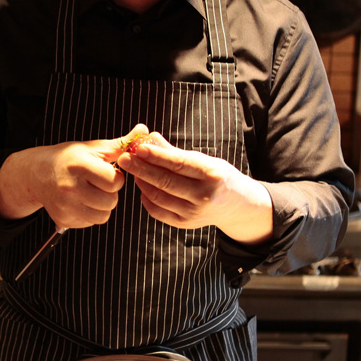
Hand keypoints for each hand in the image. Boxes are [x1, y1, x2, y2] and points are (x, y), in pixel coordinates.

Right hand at [0, 125, 145, 227]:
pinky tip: (82, 200)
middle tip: (98, 182)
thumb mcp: (93, 148)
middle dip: (110, 192)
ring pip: (103, 215)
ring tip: (92, 191)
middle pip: (111, 201)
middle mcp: (69, 188)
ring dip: (103, 205)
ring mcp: (65, 206)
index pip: (114, 181)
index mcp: (79, 166)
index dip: (115, 176)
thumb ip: (120, 144)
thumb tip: (144, 131)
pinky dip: (92, 213)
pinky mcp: (64, 220)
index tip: (106, 170)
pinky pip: (91, 222)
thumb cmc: (69, 158)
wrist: (38, 173)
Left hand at [116, 133, 273, 244]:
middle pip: (165, 181)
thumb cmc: (217, 176)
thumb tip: (149, 136)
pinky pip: (158, 211)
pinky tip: (143, 187)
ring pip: (158, 197)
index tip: (138, 147)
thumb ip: (175, 151)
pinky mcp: (185, 224)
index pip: (178, 163)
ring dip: (142, 182)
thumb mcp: (203, 160)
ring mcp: (194, 212)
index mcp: (211, 174)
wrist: (236, 205)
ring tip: (134, 170)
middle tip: (124, 158)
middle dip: (141, 168)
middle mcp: (203, 195)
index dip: (156, 155)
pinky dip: (146, 198)